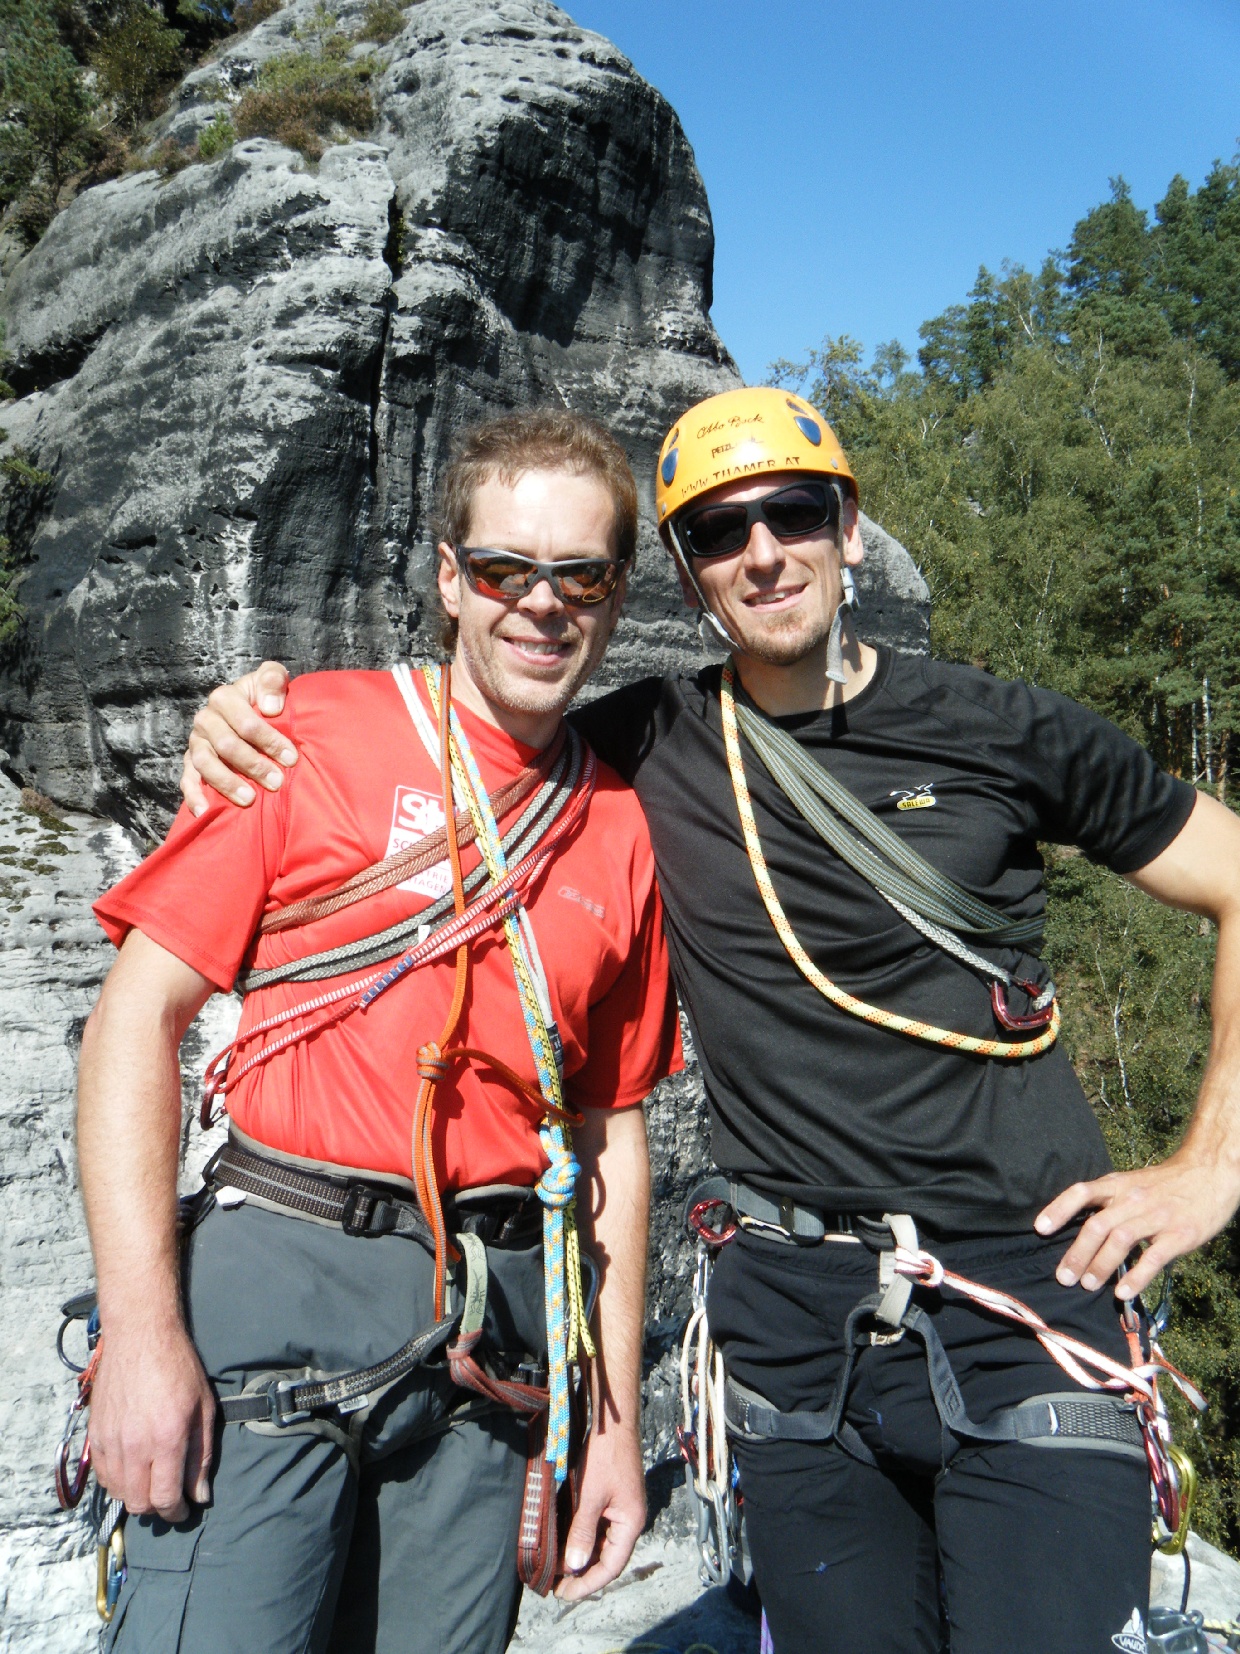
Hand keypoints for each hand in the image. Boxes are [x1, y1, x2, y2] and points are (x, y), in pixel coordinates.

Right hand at [87, 1320, 215, 1520]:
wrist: (140, 1336)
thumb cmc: (178, 1367)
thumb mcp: (203, 1408)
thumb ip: (201, 1455)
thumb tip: (200, 1495)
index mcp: (166, 1438)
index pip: (165, 1497)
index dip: (177, 1512)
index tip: (185, 1510)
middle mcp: (135, 1445)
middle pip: (139, 1502)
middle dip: (157, 1508)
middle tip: (170, 1496)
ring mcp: (111, 1441)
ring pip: (118, 1493)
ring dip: (136, 1496)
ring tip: (152, 1482)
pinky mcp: (96, 1434)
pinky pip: (102, 1475)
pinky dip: (117, 1482)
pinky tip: (133, 1470)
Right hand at [180, 661, 296, 815]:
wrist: (249, 709)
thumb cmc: (264, 697)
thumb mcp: (271, 679)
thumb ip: (272, 680)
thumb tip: (270, 707)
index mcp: (225, 698)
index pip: (245, 722)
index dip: (269, 740)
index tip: (291, 758)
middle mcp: (206, 719)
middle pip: (226, 745)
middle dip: (253, 765)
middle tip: (277, 782)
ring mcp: (196, 742)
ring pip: (205, 763)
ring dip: (227, 782)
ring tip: (250, 799)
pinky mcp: (190, 762)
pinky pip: (187, 779)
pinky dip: (194, 796)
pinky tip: (204, 811)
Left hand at [554, 1420, 645, 1600]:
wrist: (612, 1422)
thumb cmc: (604, 1456)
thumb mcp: (590, 1496)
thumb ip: (583, 1532)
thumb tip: (574, 1566)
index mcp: (631, 1524)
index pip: (611, 1567)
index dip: (588, 1584)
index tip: (564, 1594)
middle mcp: (629, 1521)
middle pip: (607, 1558)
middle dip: (582, 1574)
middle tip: (556, 1587)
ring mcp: (621, 1510)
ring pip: (601, 1544)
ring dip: (581, 1557)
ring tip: (556, 1570)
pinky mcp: (612, 1499)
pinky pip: (598, 1527)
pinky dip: (582, 1538)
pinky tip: (564, 1543)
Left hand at [1034, 1147, 1239, 1298]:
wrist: (1209, 1173)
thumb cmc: (1165, 1184)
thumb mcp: (1132, 1182)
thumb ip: (1110, 1202)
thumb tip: (1081, 1232)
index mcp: (1118, 1184)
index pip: (1082, 1192)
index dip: (1059, 1208)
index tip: (1040, 1228)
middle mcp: (1133, 1198)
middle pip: (1097, 1225)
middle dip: (1077, 1253)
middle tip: (1063, 1277)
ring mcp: (1157, 1216)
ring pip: (1120, 1240)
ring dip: (1100, 1265)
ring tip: (1087, 1285)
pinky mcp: (1180, 1234)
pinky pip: (1154, 1257)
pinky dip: (1136, 1276)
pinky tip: (1122, 1291)